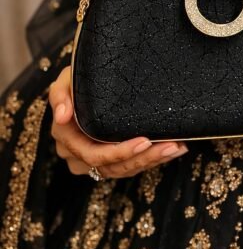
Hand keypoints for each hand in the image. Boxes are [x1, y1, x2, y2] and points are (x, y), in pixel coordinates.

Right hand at [49, 67, 188, 177]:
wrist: (86, 82)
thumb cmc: (77, 79)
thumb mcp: (65, 80)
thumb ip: (60, 94)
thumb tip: (61, 116)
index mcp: (66, 137)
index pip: (93, 154)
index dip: (119, 152)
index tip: (145, 140)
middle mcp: (77, 154)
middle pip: (112, 167)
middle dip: (143, 158)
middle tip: (170, 145)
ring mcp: (93, 160)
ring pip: (123, 170)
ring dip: (152, 160)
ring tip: (176, 147)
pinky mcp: (109, 160)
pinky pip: (130, 166)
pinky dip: (151, 159)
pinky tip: (172, 149)